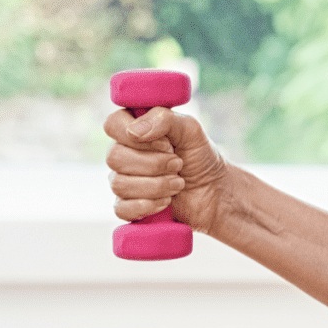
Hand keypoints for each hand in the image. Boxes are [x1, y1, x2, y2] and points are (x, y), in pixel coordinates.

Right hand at [103, 105, 231, 234]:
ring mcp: (123, 181)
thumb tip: (134, 132)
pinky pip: (121, 208)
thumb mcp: (191, 130)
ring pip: (119, 184)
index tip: (164, 143)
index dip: (135, 135)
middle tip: (178, 164)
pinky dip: (148, 205)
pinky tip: (166, 201)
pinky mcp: (128, 206)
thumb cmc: (200, 156)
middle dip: (154, 164)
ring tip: (178, 183)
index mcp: (134, 131)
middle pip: (114, 157)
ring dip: (156, 185)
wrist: (215, 191)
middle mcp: (123, 155)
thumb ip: (165, 119)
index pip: (113, 124)